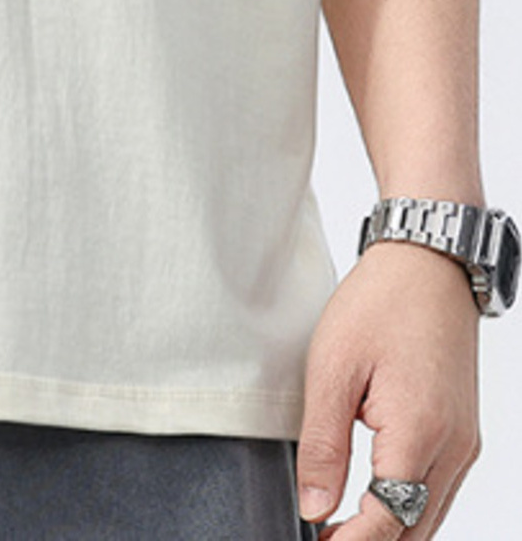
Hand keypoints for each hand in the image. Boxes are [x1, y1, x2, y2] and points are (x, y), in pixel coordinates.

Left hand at [295, 239, 481, 537]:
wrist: (428, 265)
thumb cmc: (379, 304)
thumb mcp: (332, 367)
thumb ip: (322, 445)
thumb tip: (314, 508)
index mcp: (419, 432)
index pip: (387, 523)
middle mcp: (453, 448)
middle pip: (414, 532)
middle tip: (321, 536)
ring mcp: (465, 444)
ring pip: (430, 518)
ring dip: (388, 530)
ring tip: (336, 526)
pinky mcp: (464, 435)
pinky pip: (438, 493)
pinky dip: (407, 509)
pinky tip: (370, 500)